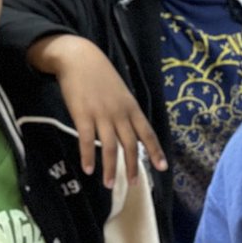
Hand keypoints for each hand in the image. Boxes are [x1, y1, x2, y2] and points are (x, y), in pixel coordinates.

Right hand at [27, 34, 166, 186]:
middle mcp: (120, 113)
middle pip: (130, 145)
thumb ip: (126, 112)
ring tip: (110, 185)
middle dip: (132, 166)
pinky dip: (88, 157)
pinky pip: (87, 141)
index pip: (147, 133)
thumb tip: (131, 132)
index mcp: (131, 107)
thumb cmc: (100, 76)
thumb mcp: (121, 92)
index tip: (162, 167)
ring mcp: (101, 115)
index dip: (155, 151)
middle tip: (134, 184)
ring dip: (111, 168)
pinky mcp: (83, 115)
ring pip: (110, 147)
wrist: (79, 58)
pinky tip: (88, 169)